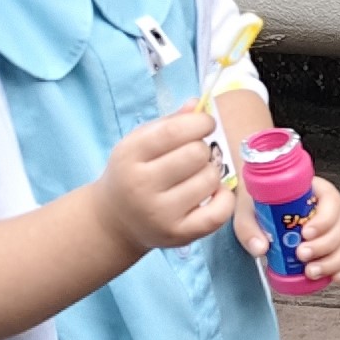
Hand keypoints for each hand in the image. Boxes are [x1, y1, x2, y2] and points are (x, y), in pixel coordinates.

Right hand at [92, 107, 238, 250]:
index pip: (174, 131)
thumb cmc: (133, 172)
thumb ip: (169, 122)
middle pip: (196, 154)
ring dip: (211, 173)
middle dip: (203, 149)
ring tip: (197, 175)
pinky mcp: (179, 235)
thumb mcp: (140, 143)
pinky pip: (219, 212)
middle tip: (195, 155)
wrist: (115, 221)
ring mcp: (160, 214)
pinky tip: (214, 193)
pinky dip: (224, 198)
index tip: (206, 124)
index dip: (200, 122)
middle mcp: (141, 185)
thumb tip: (198, 104)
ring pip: (210, 180)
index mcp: (129, 155)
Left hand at [231, 172, 339, 285]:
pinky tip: (334, 277)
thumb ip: (249, 226)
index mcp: (314, 191)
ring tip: (310, 271)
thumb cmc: (258, 204)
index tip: (306, 233)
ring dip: (333, 261)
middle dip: (324, 245)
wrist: (257, 210)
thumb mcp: (248, 209)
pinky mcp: (333, 249)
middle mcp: (329, 210)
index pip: (331, 200)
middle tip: (302, 254)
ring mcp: (333, 230)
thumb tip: (260, 247)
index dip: (324, 219)